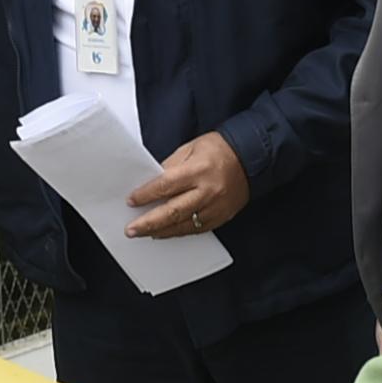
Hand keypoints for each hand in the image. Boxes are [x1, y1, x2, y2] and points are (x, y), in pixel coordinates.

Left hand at [124, 133, 249, 238]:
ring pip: (184, 225)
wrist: (250, 158)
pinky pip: (196, 230)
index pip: (165, 186)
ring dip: (161, 231)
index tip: (131, 200)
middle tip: (131, 229)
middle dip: (148, 222)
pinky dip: (179, 232)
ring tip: (144, 233)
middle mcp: (207, 191)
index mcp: (198, 170)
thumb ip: (170, 167)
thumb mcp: (190, 149)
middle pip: (172, 212)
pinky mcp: (221, 217)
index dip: (146, 195)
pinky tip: (166, 232)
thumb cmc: (219, 149)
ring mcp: (215, 207)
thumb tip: (151, 184)